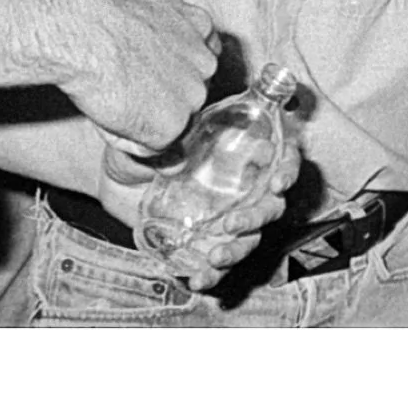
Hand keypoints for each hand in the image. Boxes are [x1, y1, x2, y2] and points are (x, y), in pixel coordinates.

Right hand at [56, 0, 222, 150]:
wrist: (82, 27)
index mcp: (197, 26)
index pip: (201, 57)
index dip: (173, 67)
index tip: (145, 66)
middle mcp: (204, 61)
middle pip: (187, 94)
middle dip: (157, 96)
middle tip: (123, 84)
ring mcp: (192, 96)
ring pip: (169, 123)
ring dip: (140, 118)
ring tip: (112, 95)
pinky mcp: (171, 126)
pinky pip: (151, 148)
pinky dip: (128, 138)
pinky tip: (110, 113)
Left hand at [94, 132, 298, 289]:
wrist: (119, 173)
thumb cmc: (149, 142)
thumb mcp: (163, 129)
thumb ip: (173, 136)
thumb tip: (177, 155)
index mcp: (241, 153)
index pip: (282, 158)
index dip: (288, 170)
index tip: (277, 183)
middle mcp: (241, 187)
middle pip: (270, 206)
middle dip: (256, 219)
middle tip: (230, 225)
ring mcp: (225, 217)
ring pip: (249, 240)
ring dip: (237, 251)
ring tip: (214, 257)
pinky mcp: (204, 242)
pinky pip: (218, 265)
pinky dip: (211, 276)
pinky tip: (197, 279)